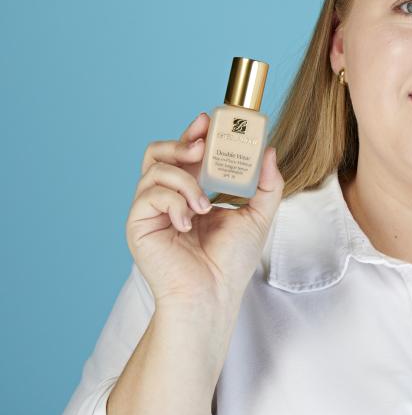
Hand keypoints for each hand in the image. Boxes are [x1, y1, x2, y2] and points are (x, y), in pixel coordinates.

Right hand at [125, 112, 284, 312]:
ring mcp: (151, 211)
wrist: (214, 295)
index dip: (193, 134)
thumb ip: (267, 183)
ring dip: (185, 180)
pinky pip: (149, 195)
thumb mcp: (258, 216)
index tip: (208, 119)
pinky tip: (188, 222)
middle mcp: (168, 198)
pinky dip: (174, 202)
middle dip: (181, 143)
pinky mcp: (138, 225)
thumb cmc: (231, 262)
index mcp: (192, 192)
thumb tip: (270, 150)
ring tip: (204, 205)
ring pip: (155, 170)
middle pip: (159, 152)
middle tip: (202, 147)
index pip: (185, 153)